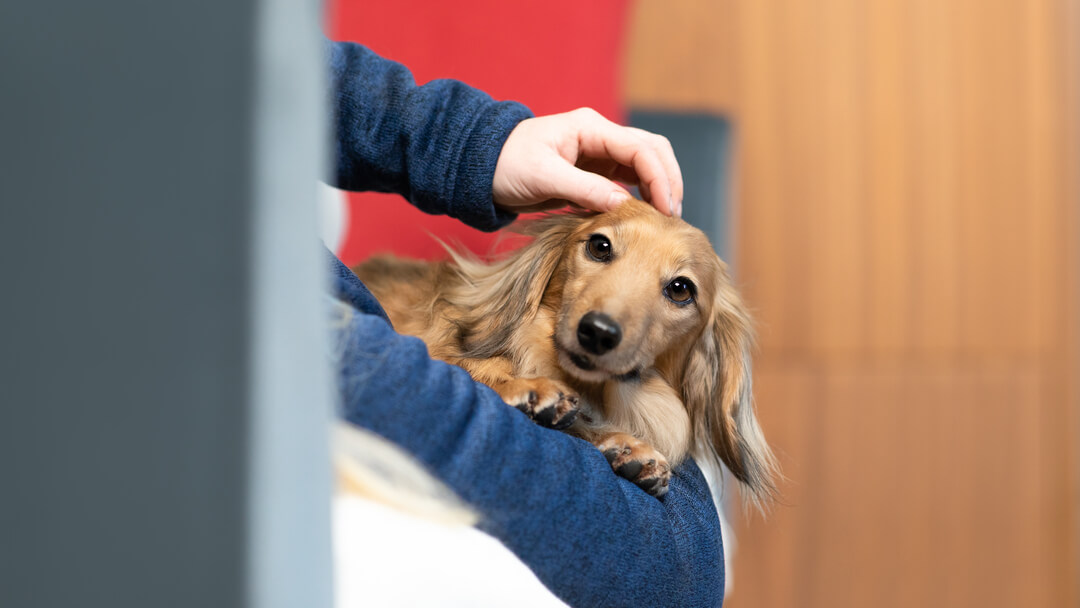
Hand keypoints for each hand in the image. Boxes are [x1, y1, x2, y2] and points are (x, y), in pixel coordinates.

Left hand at [492, 108, 682, 216]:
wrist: (481, 169)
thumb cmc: (505, 166)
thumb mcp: (543, 178)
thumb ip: (585, 189)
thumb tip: (624, 205)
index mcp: (590, 128)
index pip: (640, 148)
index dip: (660, 177)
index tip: (667, 208)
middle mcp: (600, 136)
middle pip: (651, 151)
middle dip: (668, 180)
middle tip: (673, 215)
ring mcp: (598, 153)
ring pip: (644, 165)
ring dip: (658, 188)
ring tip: (664, 218)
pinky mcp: (593, 172)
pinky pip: (627, 181)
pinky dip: (641, 196)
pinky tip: (644, 215)